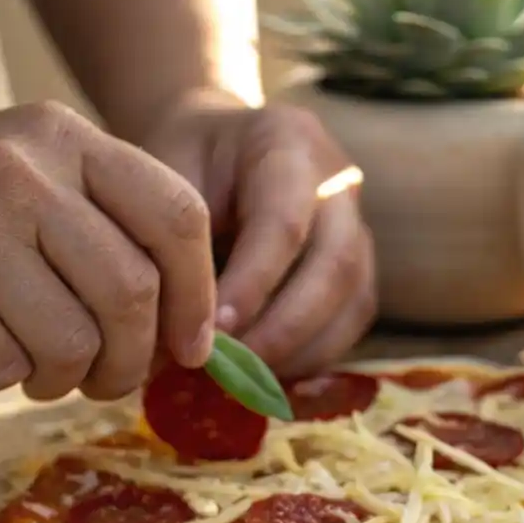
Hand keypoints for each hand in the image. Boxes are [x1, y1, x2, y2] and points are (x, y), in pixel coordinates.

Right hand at [0, 101, 216, 400]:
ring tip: (38, 368)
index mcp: (63, 138)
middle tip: (107, 378)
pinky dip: (1, 380)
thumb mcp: (22, 170)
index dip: (197, 296)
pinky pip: (2, 367)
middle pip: (132, 293)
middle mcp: (21, 171)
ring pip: (72, 342)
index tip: (191, 346)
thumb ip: (100, 224)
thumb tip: (185, 332)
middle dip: (132, 360)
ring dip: (66, 379)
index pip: (177, 217)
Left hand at [142, 92, 375, 376]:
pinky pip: (352, 323)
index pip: (284, 222)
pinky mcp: (359, 269)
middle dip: (284, 330)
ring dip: (302, 352)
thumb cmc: (183, 161)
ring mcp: (358, 226)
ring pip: (355, 301)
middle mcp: (339, 182)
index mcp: (288, 142)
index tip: (209, 335)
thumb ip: (172, 245)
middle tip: (230, 371)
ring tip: (244, 380)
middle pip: (337, 267)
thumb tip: (168, 345)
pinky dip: (314, 359)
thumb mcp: (164, 177)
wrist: (215, 145)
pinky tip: (267, 378)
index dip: (252, 286)